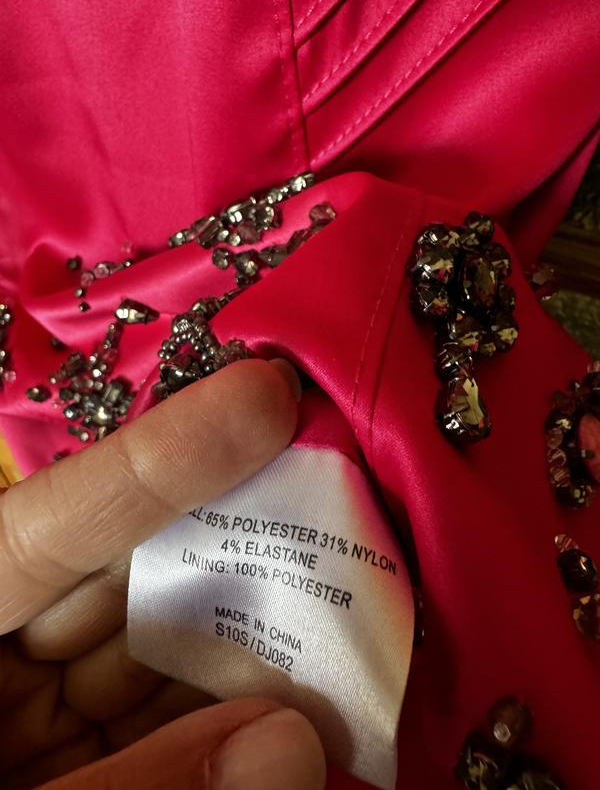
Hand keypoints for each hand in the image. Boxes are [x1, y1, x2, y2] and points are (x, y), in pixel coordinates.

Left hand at [0, 359, 325, 788]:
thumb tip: (293, 742)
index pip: (45, 529)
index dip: (155, 459)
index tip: (262, 396)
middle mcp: (0, 658)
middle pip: (122, 578)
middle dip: (224, 541)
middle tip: (327, 488)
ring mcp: (43, 715)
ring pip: (161, 651)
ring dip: (249, 634)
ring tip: (340, 593)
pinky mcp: (91, 758)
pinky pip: (170, 719)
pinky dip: (235, 710)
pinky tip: (301, 692)